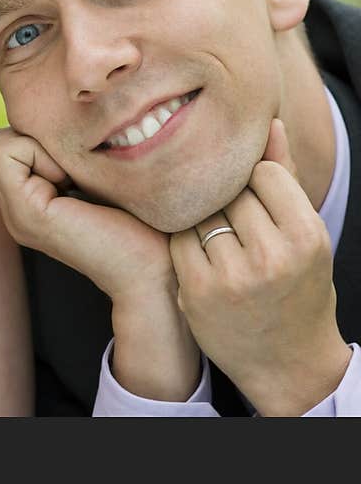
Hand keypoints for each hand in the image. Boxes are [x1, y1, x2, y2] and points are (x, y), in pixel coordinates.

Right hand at [0, 128, 199, 400]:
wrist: (158, 268)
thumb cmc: (144, 218)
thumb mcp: (94, 175)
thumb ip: (66, 155)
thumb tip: (54, 113)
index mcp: (29, 203)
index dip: (32, 139)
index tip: (74, 166)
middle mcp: (13, 212)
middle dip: (29, 139)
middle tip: (71, 170)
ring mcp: (16, 215)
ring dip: (35, 146)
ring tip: (72, 179)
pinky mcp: (28, 213)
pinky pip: (6, 151)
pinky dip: (39, 154)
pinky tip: (71, 183)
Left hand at [170, 119, 351, 414]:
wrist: (287, 361)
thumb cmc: (298, 287)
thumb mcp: (305, 234)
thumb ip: (284, 177)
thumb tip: (268, 122)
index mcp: (306, 236)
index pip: (262, 173)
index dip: (254, 181)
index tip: (257, 199)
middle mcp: (270, 257)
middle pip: (228, 191)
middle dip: (225, 198)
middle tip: (230, 216)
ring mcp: (230, 276)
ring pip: (199, 212)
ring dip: (201, 215)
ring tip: (218, 235)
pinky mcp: (196, 292)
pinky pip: (178, 239)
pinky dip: (185, 239)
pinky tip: (200, 252)